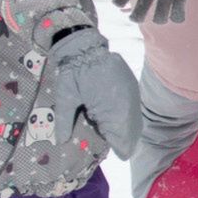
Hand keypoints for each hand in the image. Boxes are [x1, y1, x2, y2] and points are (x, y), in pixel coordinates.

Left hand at [48, 27, 141, 155]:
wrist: (84, 46)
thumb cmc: (73, 73)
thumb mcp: (65, 98)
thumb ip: (65, 121)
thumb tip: (62, 141)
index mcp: (114, 111)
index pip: (124, 142)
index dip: (117, 148)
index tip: (108, 151)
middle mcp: (129, 106)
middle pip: (132, 134)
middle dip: (120, 139)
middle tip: (107, 141)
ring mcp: (133, 95)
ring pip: (135, 122)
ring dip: (123, 127)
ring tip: (108, 128)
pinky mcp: (132, 87)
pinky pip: (133, 109)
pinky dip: (125, 115)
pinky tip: (112, 114)